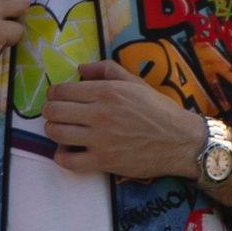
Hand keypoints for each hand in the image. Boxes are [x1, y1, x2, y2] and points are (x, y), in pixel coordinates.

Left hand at [42, 60, 205, 180]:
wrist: (181, 141)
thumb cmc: (158, 110)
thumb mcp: (135, 82)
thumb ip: (106, 70)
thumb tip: (80, 69)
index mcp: (106, 91)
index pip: (60, 91)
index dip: (53, 94)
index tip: (57, 98)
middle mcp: (100, 114)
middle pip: (53, 111)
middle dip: (50, 111)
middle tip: (58, 114)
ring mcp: (100, 139)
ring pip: (55, 133)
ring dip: (53, 131)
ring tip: (63, 130)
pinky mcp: (103, 161)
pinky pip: (66, 160)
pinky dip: (61, 156)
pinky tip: (68, 150)